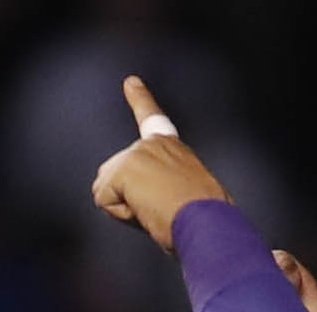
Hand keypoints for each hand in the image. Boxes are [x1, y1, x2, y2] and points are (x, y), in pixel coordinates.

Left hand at [89, 76, 233, 251]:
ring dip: (126, 211)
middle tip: (162, 213)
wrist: (211, 225)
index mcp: (174, 149)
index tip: (130, 82)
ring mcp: (138, 153)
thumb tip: (151, 212)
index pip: (152, 121)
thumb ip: (162, 193)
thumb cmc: (208, 224)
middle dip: (128, 202)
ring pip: (107, 191)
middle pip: (114, 177)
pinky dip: (122, 215)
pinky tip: (147, 213)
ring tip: (158, 214)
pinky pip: (104, 201)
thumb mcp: (190, 202)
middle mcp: (154, 144)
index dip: (140, 100)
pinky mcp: (125, 168)